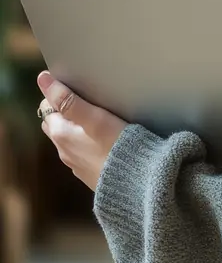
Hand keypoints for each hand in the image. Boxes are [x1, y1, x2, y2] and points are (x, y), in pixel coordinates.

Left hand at [37, 71, 128, 191]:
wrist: (137, 183)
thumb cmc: (116, 146)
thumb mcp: (94, 118)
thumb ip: (68, 99)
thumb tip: (42, 79)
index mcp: (61, 135)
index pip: (47, 107)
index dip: (57, 94)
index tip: (74, 86)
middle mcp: (64, 151)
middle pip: (55, 124)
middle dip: (62, 110)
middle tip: (84, 98)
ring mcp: (76, 164)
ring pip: (68, 139)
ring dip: (75, 127)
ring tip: (95, 117)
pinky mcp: (90, 173)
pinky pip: (81, 152)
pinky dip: (85, 142)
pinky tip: (102, 139)